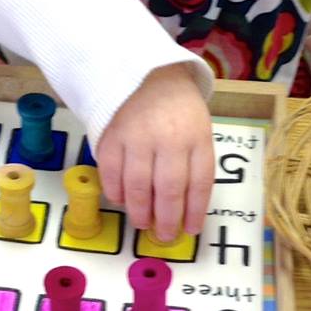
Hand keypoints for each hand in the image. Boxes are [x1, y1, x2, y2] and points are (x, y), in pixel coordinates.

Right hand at [96, 64, 213, 241]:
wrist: (147, 74)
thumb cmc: (177, 110)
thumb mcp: (198, 130)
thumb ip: (194, 164)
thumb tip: (185, 209)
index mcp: (196, 137)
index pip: (199, 182)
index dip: (194, 211)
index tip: (190, 229)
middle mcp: (168, 138)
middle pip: (169, 189)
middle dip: (166, 220)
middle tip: (163, 236)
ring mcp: (137, 136)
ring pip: (137, 185)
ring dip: (139, 211)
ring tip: (142, 223)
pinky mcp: (111, 136)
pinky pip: (111, 172)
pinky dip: (115, 192)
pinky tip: (121, 200)